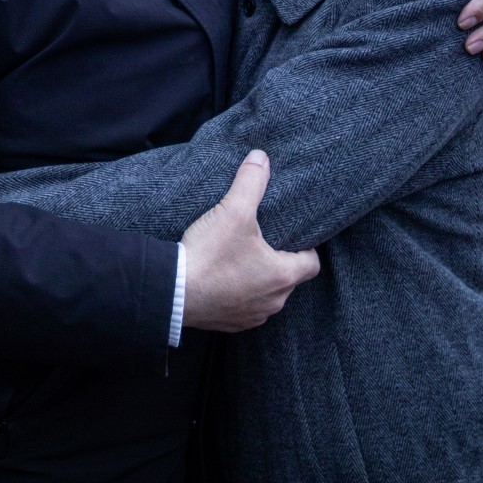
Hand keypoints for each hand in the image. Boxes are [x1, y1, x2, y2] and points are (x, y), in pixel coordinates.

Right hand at [180, 150, 319, 332]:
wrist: (171, 292)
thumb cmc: (209, 255)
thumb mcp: (232, 211)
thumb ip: (250, 182)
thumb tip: (261, 157)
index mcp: (282, 276)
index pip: (311, 264)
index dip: (306, 248)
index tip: (292, 236)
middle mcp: (273, 302)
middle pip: (288, 280)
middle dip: (279, 261)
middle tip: (262, 241)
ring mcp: (251, 317)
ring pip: (266, 295)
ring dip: (258, 280)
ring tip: (240, 258)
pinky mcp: (229, 324)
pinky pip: (243, 308)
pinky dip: (238, 294)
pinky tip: (221, 278)